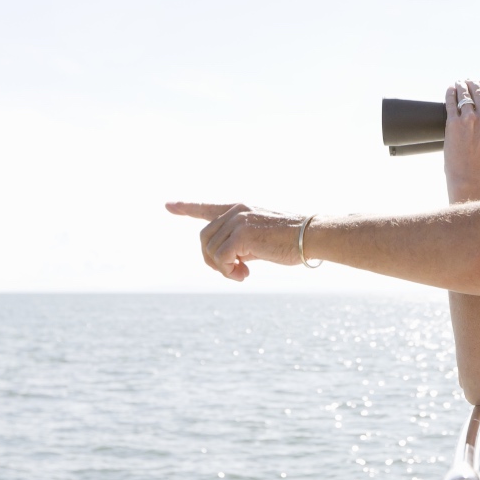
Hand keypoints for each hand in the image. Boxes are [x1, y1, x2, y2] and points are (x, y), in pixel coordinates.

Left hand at [165, 202, 303, 281]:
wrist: (311, 236)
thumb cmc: (292, 240)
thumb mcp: (261, 240)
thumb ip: (241, 244)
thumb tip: (226, 260)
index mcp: (240, 209)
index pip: (207, 207)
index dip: (186, 207)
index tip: (168, 205)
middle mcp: (235, 211)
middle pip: (203, 238)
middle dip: (212, 260)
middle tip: (234, 271)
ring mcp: (238, 221)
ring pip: (209, 250)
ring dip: (222, 268)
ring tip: (242, 273)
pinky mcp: (241, 234)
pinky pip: (220, 258)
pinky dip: (228, 271)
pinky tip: (244, 274)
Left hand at [444, 79, 479, 203]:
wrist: (470, 175)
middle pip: (478, 89)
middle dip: (471, 82)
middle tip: (466, 81)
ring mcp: (469, 119)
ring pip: (464, 93)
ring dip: (460, 85)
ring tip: (458, 84)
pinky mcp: (453, 123)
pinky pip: (451, 102)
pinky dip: (450, 93)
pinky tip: (450, 89)